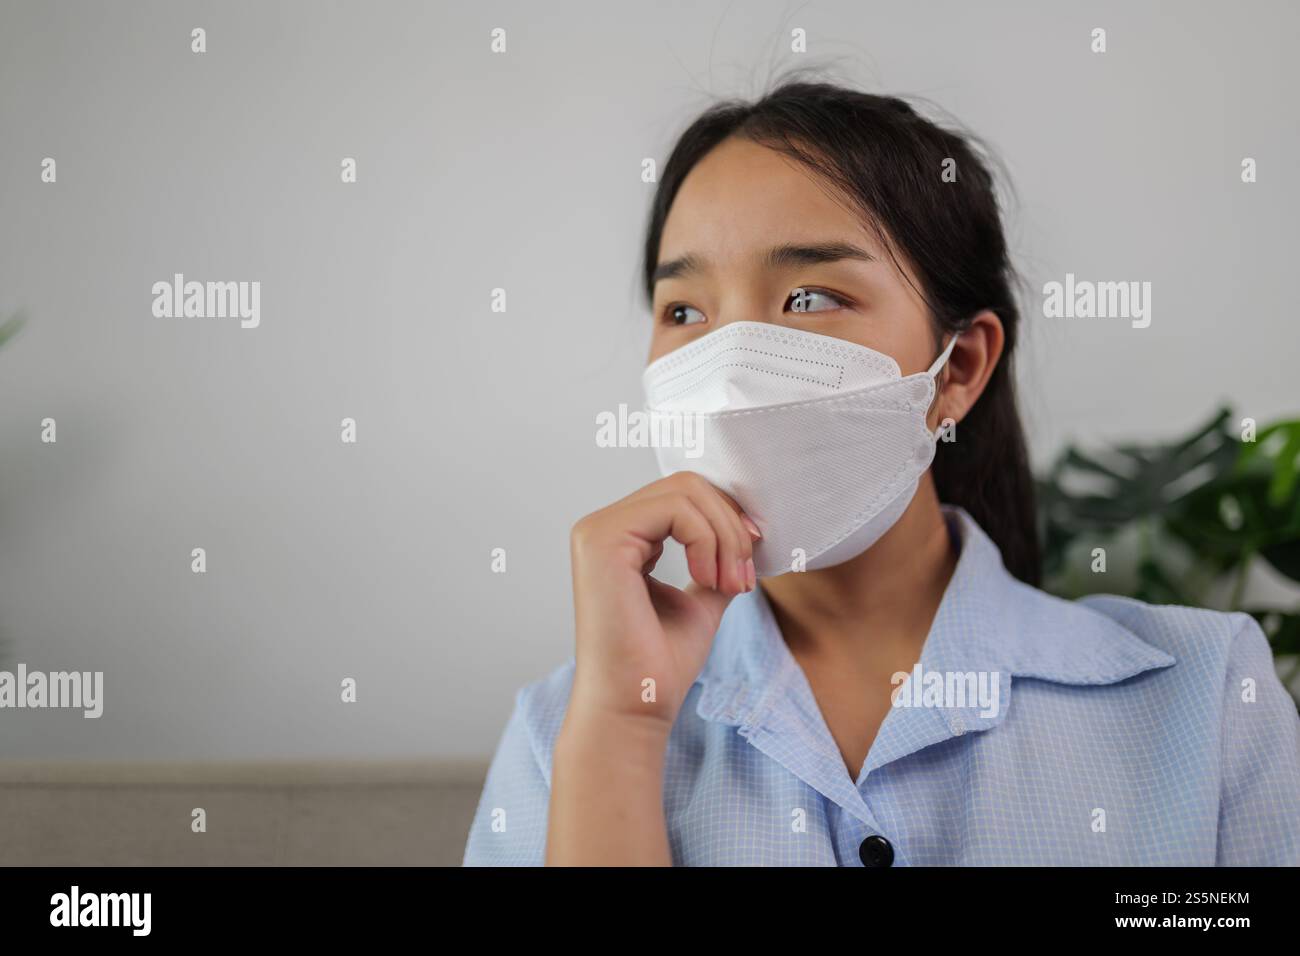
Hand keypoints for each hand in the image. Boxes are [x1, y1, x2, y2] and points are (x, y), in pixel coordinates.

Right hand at [566, 471, 760, 732]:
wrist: (637, 706)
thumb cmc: (661, 665)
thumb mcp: (700, 601)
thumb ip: (715, 564)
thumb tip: (747, 536)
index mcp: (619, 539)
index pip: (683, 497)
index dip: (727, 519)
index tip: (749, 567)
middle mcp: (601, 528)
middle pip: (687, 486)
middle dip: (731, 526)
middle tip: (744, 578)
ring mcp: (596, 531)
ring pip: (685, 492)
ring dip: (725, 537)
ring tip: (731, 585)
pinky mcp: (602, 540)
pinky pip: (675, 509)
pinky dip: (708, 540)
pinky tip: (710, 581)